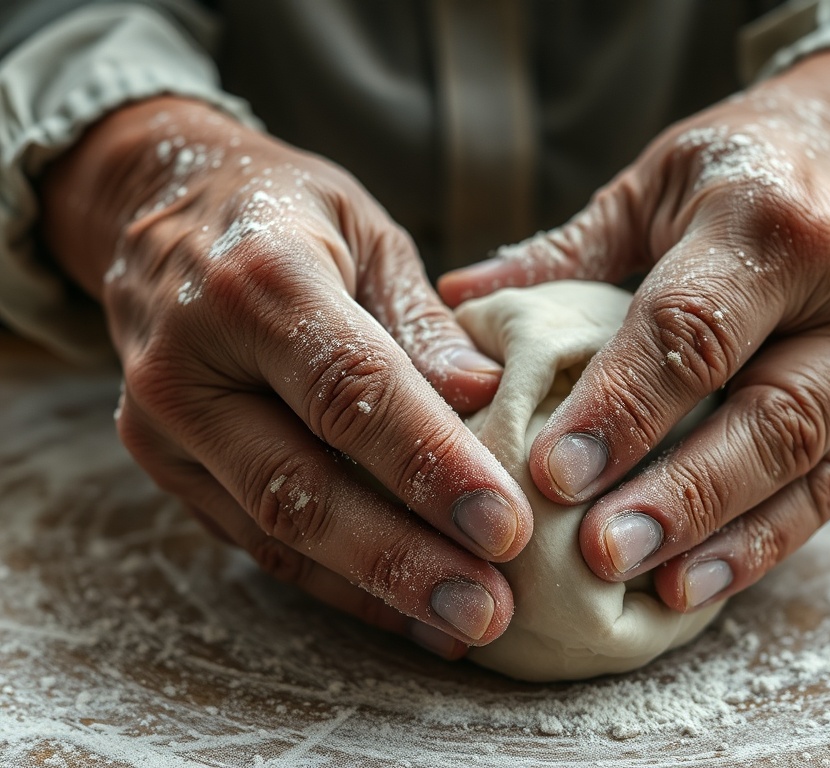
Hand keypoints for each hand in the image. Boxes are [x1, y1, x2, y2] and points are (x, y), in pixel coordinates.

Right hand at [42, 96, 532, 656]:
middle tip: (491, 609)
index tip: (505, 526)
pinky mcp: (167, 467)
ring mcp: (164, 427)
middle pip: (301, 484)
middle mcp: (190, 365)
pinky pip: (256, 539)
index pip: (350, 389)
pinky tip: (403, 611)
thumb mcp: (367, 232)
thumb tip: (489, 395)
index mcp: (257, 283)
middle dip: (403, 557)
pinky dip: (334, 583)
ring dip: (375, 589)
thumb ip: (420, 322)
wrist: (157, 211)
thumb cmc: (286, 213)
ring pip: (275, 529)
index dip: (430, 463)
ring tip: (462, 624)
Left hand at [439, 49, 829, 610]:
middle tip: (599, 552)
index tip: (552, 473)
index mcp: (770, 220)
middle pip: (767, 413)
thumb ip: (564, 256)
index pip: (693, 329)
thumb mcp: (647, 187)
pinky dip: (760, 543)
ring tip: (650, 588)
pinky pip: (828, 491)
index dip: (623, 406)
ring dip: (723, 538)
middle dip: (681, 492)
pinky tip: (694, 582)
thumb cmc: (734, 173)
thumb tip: (457, 307)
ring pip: (808, 468)